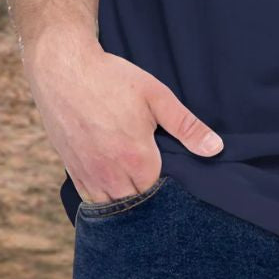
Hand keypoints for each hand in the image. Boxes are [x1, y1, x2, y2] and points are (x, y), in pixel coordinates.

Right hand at [23, 29, 223, 203]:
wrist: (63, 69)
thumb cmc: (111, 79)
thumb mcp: (156, 95)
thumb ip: (186, 126)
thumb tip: (215, 149)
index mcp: (137, 159)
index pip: (162, 193)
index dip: (172, 187)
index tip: (176, 174)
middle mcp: (111, 175)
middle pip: (138, 205)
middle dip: (151, 197)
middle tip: (159, 176)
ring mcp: (89, 176)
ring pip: (114, 208)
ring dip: (127, 201)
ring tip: (138, 183)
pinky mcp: (73, 172)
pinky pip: (91, 201)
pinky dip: (105, 199)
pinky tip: (116, 186)